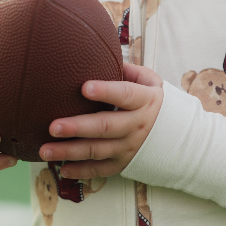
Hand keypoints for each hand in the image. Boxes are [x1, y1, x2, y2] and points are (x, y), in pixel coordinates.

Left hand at [39, 63, 162, 179]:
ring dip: (70, 152)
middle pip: (105, 127)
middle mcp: (136, 126)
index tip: (84, 87)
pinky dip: (81, 171)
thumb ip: (128, 70)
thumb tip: (101, 54)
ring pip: (97, 151)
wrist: (180, 138)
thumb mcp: (151, 82)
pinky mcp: (123, 164)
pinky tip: (62, 169)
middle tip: (53, 126)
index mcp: (143, 101)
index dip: (105, 91)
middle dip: (78, 127)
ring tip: (45, 150)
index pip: (124, 95)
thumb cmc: (155, 102)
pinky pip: (100, 170)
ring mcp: (129, 147)